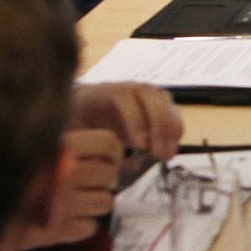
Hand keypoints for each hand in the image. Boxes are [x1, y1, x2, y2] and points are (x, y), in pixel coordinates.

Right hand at [18, 128, 121, 250]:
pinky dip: (80, 225)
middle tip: (86, 181)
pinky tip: (63, 218)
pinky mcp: (61, 231)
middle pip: (110, 175)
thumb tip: (97, 144)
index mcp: (63, 147)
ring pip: (106, 202)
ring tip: (73, 200)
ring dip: (93, 202)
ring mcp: (67, 204)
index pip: (110, 144)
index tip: (105, 158)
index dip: (111, 152)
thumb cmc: (2, 172)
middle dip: (101, 178)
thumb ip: (62, 143)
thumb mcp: (33, 147)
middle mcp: (70, 174)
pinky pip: (90, 227)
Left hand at [67, 80, 182, 160]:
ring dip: (170, 129)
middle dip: (158, 127)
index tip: (139, 146)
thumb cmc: (77, 119)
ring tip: (166, 154)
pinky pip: (172, 111)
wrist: (81, 107)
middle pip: (150, 98)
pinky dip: (175, 130)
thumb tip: (109, 162)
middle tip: (158, 153)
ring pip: (165, 103)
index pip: (124, 98)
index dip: (135, 120)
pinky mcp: (155, 104)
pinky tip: (171, 148)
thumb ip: (88, 145)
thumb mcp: (74, 131)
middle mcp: (128, 88)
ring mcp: (144, 93)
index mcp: (104, 92)